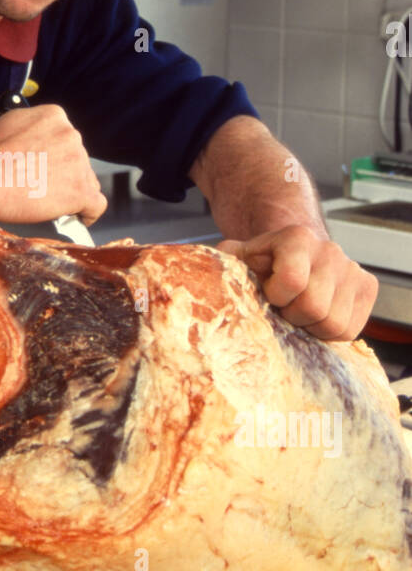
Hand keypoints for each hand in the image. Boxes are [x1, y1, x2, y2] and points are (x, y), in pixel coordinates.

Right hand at [0, 104, 106, 225]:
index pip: (64, 138)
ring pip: (87, 180)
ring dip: (74, 190)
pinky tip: (78, 216)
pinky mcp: (81, 191)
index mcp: (55, 117)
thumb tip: (27, 140)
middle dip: (64, 173)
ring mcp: (79, 164)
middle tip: (42, 186)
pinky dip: (87, 212)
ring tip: (54, 204)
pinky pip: (96, 204)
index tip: (42, 167)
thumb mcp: (5, 125)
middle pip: (77, 158)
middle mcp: (72, 135)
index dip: (54, 155)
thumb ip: (25, 129)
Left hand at [217, 225, 377, 341]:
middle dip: (293, 315)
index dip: (276, 297)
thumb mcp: (238, 258)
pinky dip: (330, 332)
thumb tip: (203, 272)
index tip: (269, 294)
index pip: (291, 281)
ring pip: (334, 324)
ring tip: (299, 312)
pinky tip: (317, 317)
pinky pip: (349, 330)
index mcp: (296, 238)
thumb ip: (222, 264)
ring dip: (312, 326)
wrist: (295, 251)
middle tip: (283, 308)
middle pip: (314, 308)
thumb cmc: (263, 262)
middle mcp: (330, 251)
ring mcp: (352, 269)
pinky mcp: (367, 288)